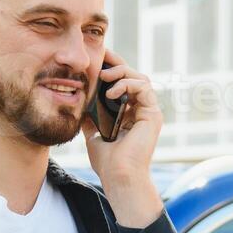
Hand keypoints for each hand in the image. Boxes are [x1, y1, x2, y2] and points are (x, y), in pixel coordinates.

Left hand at [80, 49, 163, 228]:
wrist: (118, 176)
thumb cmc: (107, 162)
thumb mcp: (93, 133)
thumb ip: (91, 118)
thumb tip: (79, 104)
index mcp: (130, 114)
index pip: (123, 84)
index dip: (112, 69)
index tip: (98, 59)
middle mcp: (142, 111)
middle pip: (134, 77)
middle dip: (117, 64)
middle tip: (102, 56)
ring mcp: (149, 113)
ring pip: (141, 79)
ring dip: (121, 73)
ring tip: (104, 77)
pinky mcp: (153, 115)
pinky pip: (144, 88)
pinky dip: (127, 85)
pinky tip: (110, 92)